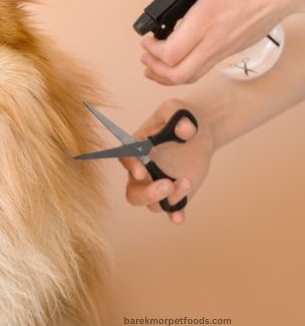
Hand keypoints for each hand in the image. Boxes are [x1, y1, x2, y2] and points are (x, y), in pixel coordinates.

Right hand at [119, 99, 215, 223]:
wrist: (199, 130)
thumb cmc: (181, 117)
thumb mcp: (178, 108)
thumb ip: (177, 115)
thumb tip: (185, 131)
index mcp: (137, 148)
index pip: (126, 159)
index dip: (131, 166)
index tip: (142, 171)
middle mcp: (143, 171)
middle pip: (133, 193)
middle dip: (147, 194)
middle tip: (166, 185)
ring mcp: (158, 185)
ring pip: (154, 203)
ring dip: (170, 198)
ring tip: (187, 181)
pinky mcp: (175, 193)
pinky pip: (171, 209)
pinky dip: (174, 214)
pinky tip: (179, 217)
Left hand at [141, 0, 304, 84]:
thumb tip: (159, 3)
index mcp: (206, 18)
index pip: (171, 53)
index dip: (152, 51)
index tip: (146, 39)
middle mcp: (214, 40)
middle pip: (177, 74)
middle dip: (154, 68)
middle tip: (146, 55)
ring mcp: (224, 49)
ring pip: (190, 77)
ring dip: (166, 76)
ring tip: (154, 64)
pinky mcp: (231, 52)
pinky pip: (202, 70)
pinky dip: (183, 71)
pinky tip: (175, 62)